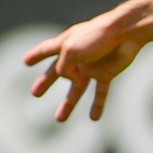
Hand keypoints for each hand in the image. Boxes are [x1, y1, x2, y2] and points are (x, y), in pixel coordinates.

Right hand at [24, 20, 144, 121]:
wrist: (126, 33)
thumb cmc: (97, 36)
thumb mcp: (71, 50)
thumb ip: (64, 66)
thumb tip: (68, 80)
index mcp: (66, 44)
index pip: (46, 49)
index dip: (36, 55)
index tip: (26, 62)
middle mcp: (77, 56)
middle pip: (58, 72)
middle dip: (46, 82)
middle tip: (35, 94)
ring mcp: (91, 66)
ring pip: (77, 89)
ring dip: (69, 104)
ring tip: (59, 119)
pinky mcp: (107, 73)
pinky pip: (100, 93)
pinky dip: (97, 105)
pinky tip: (93, 119)